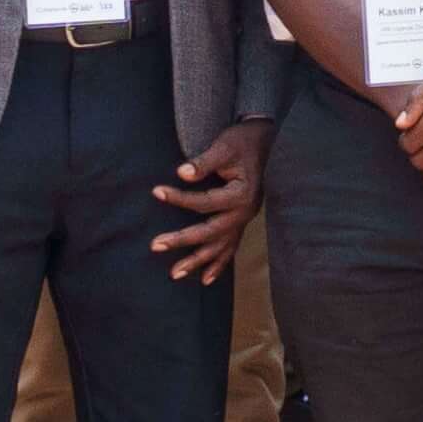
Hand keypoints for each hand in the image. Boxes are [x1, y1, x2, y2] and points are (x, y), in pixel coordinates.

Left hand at [151, 115, 269, 281]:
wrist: (267, 142)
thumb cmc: (243, 143)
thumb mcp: (224, 148)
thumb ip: (204, 162)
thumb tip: (181, 173)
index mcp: (241, 195)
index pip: (204, 202)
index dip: (179, 198)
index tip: (156, 192)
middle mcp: (244, 213)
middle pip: (209, 232)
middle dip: (182, 241)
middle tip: (155, 245)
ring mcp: (244, 221)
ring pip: (220, 247)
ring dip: (197, 261)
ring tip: (174, 273)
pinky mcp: (242, 222)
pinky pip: (231, 248)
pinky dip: (219, 265)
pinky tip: (206, 279)